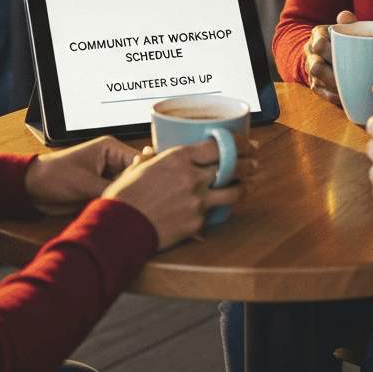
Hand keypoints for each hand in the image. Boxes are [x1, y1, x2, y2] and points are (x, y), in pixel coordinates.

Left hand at [24, 135, 137, 215]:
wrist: (31, 189)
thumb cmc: (53, 176)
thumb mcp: (84, 182)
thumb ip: (110, 188)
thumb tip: (131, 196)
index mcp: (110, 148)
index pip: (138, 160)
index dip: (143, 175)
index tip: (144, 190)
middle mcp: (111, 160)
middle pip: (135, 173)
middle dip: (136, 187)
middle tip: (140, 202)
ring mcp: (106, 175)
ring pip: (127, 186)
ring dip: (127, 196)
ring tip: (133, 207)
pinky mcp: (100, 189)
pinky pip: (116, 195)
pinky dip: (118, 202)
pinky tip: (121, 210)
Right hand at [102, 133, 256, 249]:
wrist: (118, 228)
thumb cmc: (123, 197)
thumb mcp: (137, 168)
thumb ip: (153, 160)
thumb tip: (151, 155)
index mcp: (179, 157)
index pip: (220, 145)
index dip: (239, 143)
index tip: (247, 144)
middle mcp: (193, 176)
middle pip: (232, 166)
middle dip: (247, 164)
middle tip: (254, 163)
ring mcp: (197, 200)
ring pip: (233, 191)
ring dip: (244, 187)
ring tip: (249, 185)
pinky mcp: (197, 222)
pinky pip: (215, 213)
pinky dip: (220, 209)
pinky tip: (225, 207)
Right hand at [303, 9, 355, 106]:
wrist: (326, 49)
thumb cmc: (341, 38)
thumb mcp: (343, 27)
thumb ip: (347, 22)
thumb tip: (345, 16)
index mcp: (316, 36)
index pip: (319, 44)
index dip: (330, 51)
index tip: (345, 55)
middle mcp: (311, 53)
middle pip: (316, 67)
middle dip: (333, 74)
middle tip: (351, 78)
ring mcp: (311, 70)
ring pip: (318, 82)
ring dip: (335, 87)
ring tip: (352, 89)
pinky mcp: (315, 84)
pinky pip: (323, 93)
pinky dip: (335, 96)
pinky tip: (348, 96)